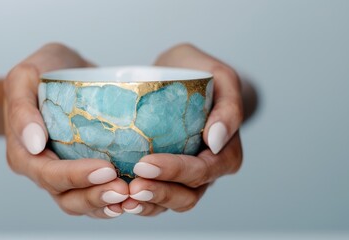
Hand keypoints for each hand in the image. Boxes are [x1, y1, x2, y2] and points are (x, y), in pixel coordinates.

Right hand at [4, 43, 128, 217]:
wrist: (66, 70)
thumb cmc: (45, 70)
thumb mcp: (25, 76)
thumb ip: (22, 108)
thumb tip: (34, 144)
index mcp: (24, 151)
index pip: (47, 174)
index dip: (75, 176)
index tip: (107, 169)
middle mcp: (41, 168)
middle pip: (66, 195)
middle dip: (95, 195)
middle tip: (123, 190)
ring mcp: (63, 172)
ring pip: (81, 201)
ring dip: (105, 202)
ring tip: (129, 196)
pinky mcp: (83, 170)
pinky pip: (94, 192)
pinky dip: (111, 200)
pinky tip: (131, 197)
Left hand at [120, 43, 242, 215]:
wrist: (180, 73)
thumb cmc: (201, 72)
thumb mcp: (221, 77)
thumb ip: (229, 107)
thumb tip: (215, 140)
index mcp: (227, 152)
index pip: (204, 170)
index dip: (176, 171)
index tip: (145, 163)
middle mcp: (209, 171)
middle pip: (188, 195)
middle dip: (159, 192)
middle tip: (131, 186)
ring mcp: (188, 178)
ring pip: (171, 203)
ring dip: (148, 203)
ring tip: (122, 198)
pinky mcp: (167, 178)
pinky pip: (156, 200)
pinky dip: (140, 203)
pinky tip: (119, 199)